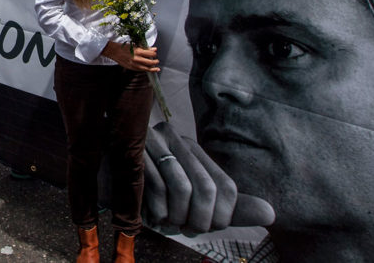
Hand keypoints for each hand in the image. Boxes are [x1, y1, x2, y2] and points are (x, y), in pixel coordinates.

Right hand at [101, 41, 159, 72]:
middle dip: (155, 62)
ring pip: (146, 68)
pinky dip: (145, 70)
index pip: (150, 54)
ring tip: (156, 68)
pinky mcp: (131, 68)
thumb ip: (145, 48)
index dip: (154, 54)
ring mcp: (134, 64)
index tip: (155, 53)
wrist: (114, 51)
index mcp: (138, 51)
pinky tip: (148, 69)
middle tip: (157, 61)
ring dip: (152, 68)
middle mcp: (137, 58)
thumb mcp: (135, 45)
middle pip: (150, 62)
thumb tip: (154, 49)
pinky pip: (140, 70)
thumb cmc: (124, 47)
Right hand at [143, 122, 274, 232]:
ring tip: (168, 223)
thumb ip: (228, 209)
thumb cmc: (149, 191)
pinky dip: (156, 210)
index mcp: (195, 152)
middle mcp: (177, 142)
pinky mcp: (131, 152)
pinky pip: (154, 186)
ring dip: (176, 217)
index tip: (208, 228)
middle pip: (206, 188)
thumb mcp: (192, 200)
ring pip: (182, 188)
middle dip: (199, 220)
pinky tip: (152, 216)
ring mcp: (153, 144)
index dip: (223, 215)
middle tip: (188, 231)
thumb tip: (271, 215)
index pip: (226, 186)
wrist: (102, 169)